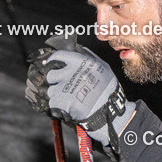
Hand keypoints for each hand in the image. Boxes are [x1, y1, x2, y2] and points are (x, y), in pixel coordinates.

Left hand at [26, 35, 134, 151]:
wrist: (110, 112)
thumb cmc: (108, 91)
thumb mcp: (104, 68)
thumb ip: (90, 57)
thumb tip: (80, 49)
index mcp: (80, 62)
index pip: (58, 56)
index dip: (53, 61)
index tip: (53, 65)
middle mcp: (71, 73)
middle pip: (51, 75)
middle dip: (56, 82)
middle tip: (65, 87)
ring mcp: (65, 88)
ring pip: (52, 91)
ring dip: (58, 96)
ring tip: (72, 100)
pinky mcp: (62, 101)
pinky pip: (53, 103)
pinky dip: (59, 107)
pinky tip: (70, 108)